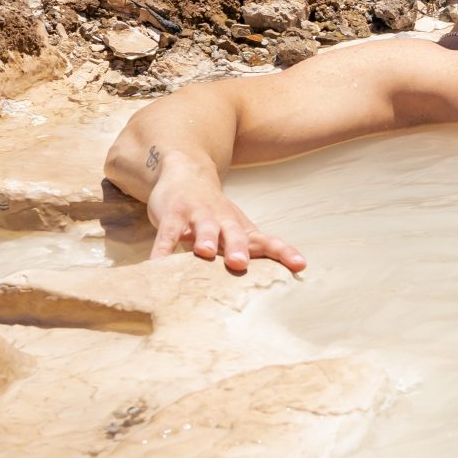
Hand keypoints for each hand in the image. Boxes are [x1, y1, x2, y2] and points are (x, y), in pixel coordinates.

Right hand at [144, 157, 305, 274]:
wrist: (187, 173)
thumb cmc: (215, 213)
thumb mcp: (235, 231)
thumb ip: (250, 251)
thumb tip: (270, 284)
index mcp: (241, 228)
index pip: (267, 241)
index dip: (283, 252)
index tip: (300, 266)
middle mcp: (223, 220)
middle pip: (235, 234)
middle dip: (238, 248)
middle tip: (241, 264)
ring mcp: (198, 216)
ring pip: (204, 228)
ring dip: (206, 238)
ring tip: (206, 252)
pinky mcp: (173, 215)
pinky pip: (167, 233)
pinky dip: (162, 248)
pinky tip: (157, 264)